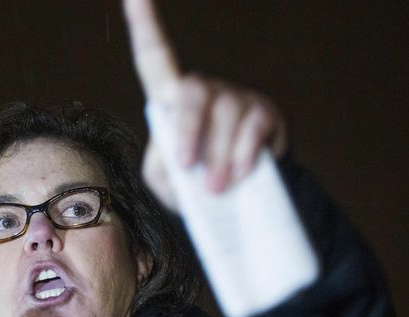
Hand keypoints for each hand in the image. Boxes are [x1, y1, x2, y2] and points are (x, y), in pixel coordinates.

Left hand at [123, 0, 287, 209]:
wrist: (239, 200)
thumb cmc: (194, 185)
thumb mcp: (166, 183)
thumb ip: (159, 171)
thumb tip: (177, 159)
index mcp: (172, 100)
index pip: (155, 57)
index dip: (144, 24)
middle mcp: (204, 90)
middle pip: (192, 91)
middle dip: (189, 131)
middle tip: (188, 169)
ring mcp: (236, 99)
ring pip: (225, 116)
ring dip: (219, 156)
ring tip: (217, 188)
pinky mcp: (265, 114)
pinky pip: (253, 128)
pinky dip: (244, 155)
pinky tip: (242, 174)